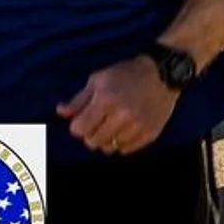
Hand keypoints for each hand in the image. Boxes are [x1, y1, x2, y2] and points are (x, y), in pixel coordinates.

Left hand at [56, 56, 179, 155]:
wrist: (164, 72)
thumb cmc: (127, 73)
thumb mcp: (99, 79)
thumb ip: (79, 99)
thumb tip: (60, 112)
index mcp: (106, 99)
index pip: (78, 130)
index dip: (78, 125)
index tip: (85, 118)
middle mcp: (122, 115)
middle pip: (92, 142)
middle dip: (92, 133)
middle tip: (100, 121)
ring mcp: (138, 125)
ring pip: (109, 148)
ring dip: (108, 139)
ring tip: (114, 125)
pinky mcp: (150, 133)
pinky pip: (126, 150)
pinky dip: (123, 142)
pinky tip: (126, 129)